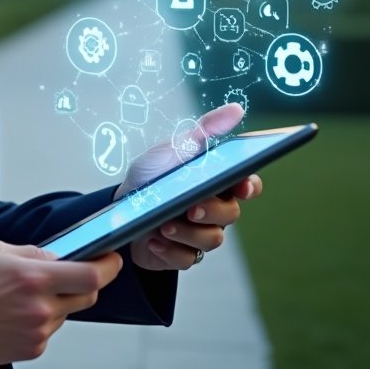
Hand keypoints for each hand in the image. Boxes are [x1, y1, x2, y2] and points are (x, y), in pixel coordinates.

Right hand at [0, 240, 122, 363]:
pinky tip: (17, 313)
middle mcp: (40, 308)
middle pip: (87, 296)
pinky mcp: (32, 349)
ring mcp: (38, 332)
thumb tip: (57, 256)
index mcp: (33, 278)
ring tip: (23, 296)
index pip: (90, 276)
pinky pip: (50, 329)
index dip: (108, 267)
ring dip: (57, 301)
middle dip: (84, 282)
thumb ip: (33, 252)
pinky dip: (42, 319)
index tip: (111, 260)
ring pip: (66, 313)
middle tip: (68, 274)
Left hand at [116, 103, 263, 270]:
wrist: (119, 207)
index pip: (246, 184)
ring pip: (212, 240)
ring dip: (186, 232)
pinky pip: (186, 258)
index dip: (250, 186)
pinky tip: (154, 239)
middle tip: (191, 207)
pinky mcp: (181, 253)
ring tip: (163, 223)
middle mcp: (213, 209)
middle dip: (211, 211)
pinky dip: (169, 249)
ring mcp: (199, 234)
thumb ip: (205, 131)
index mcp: (215, 182)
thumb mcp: (174, 149)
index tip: (241, 185)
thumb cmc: (151, 176)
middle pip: (231, 215)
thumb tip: (237, 109)